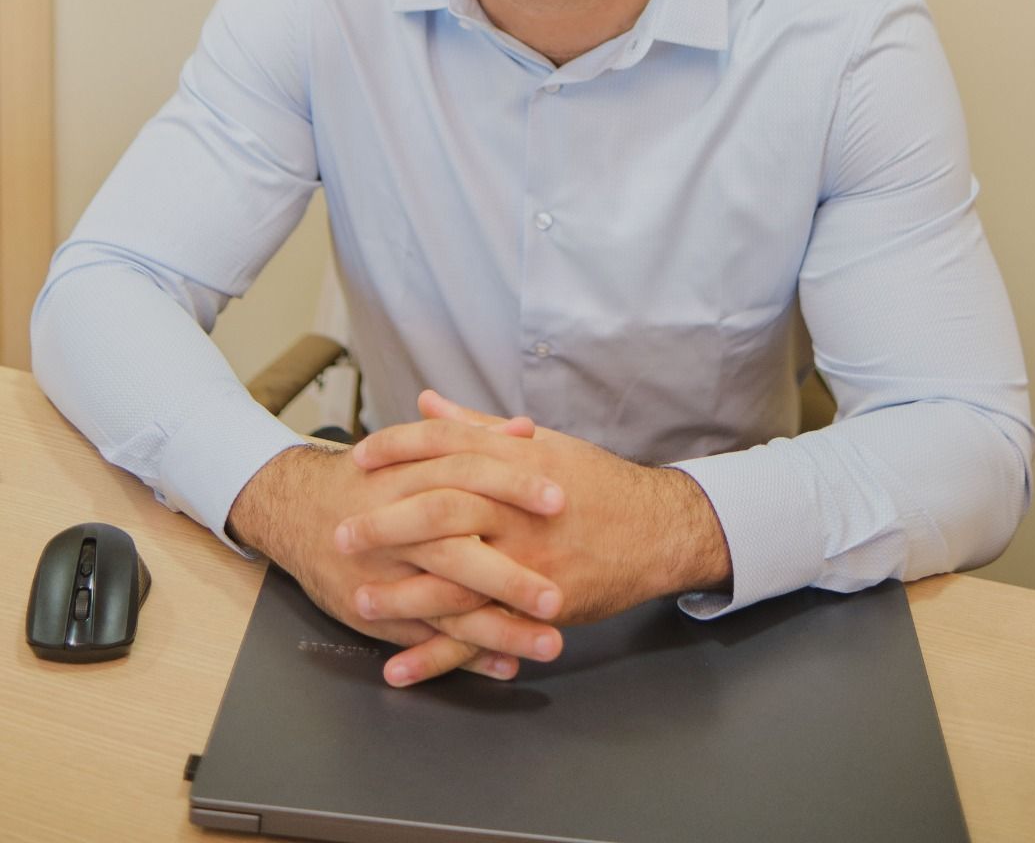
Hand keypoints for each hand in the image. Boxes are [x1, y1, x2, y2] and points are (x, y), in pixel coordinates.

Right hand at [226, 436, 565, 686]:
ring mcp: (384, 575)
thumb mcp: (415, 449)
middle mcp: (397, 527)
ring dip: (497, 627)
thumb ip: (472, 437)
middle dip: (507, 576)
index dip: (513, 485)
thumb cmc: (372, 476)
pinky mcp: (373, 613)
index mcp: (411, 476)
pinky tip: (505, 665)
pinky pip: (422, 637)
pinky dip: (463, 655)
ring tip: (550, 643)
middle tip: (557, 596)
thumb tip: (526, 429)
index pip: (467, 475)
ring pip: (443, 604)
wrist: (296, 507)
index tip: (561, 500)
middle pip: (454, 550)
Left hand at [341, 391, 731, 627]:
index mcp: (515, 460)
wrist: (655, 528)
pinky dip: (438, 656)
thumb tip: (427, 403)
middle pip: (441, 510)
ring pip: (457, 581)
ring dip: (402, 595)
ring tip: (359, 600)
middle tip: (342, 533)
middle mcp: (518, 509)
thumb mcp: (540, 443)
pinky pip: (480, 637)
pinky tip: (401, 668)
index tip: (358, 458)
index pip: (445, 446)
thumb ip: (476, 426)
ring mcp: (529, 561)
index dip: (398, 450)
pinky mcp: (538, 609)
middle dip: (386, 524)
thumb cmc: (593, 481)